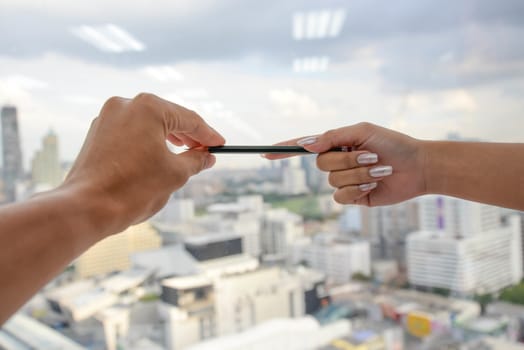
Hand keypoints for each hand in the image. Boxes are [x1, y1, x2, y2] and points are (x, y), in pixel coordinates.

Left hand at [62, 93, 224, 234]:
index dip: (208, 134)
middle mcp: (126, 105)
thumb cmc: (133, 189)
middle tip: (205, 151)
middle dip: (188, 135)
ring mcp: (108, 117)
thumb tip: (207, 156)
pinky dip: (147, 142)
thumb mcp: (175, 174)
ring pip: (148, 124)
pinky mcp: (97, 133)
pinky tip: (157, 157)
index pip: (188, 119)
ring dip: (168, 138)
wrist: (87, 208)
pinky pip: (130, 132)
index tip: (220, 145)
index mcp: (148, 108)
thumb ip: (195, 160)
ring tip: (184, 154)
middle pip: (167, 117)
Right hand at [265, 122, 426, 205]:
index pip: (304, 147)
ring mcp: (344, 181)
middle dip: (349, 161)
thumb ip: (333, 136)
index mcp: (336, 144)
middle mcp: (337, 162)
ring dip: (360, 175)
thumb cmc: (393, 144)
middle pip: (321, 165)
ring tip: (380, 171)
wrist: (418, 167)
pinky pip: (341, 197)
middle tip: (372, 156)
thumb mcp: (363, 131)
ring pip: (334, 182)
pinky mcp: (353, 197)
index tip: (265, 153)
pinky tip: (375, 185)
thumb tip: (306, 143)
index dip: (284, 150)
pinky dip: (359, 190)